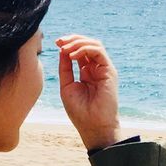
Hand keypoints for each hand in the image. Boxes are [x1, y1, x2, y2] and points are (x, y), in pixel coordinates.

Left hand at [56, 34, 121, 150]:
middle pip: (87, 44)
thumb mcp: (67, 86)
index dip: (68, 44)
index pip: (79, 51)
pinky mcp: (109, 71)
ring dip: (78, 43)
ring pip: (94, 44)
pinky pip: (98, 51)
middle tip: (59, 41)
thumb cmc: (80, 112)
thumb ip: (65, 68)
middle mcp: (96, 69)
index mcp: (86, 72)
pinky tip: (73, 56)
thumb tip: (62, 50)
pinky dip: (85, 49)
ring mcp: (104, 69)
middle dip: (72, 39)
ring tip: (65, 49)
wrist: (93, 127)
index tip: (56, 43)